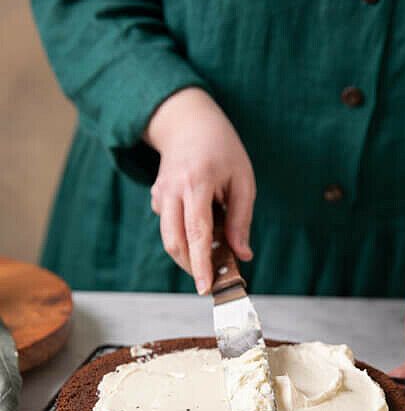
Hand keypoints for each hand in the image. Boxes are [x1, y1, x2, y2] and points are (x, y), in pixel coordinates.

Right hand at [145, 87, 255, 293]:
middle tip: (212, 283)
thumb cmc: (223, 150)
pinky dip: (184, 238)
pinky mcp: (156, 197)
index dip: (201, 263)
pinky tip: (203, 230)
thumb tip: (243, 254)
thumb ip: (242, 219)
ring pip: (168, 238)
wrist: (188, 123)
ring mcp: (160, 193)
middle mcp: (173, 189)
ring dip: (187, 256)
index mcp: (197, 182)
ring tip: (211, 261)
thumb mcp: (243, 180)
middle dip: (191, 267)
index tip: (206, 288)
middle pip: (175, 241)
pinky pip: (169, 226)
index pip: (197, 231)